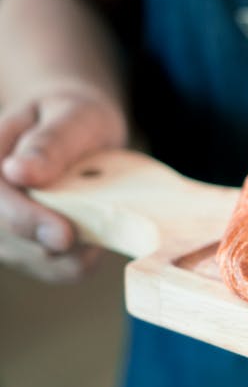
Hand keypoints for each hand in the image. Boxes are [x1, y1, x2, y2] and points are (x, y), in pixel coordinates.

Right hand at [0, 87, 126, 281]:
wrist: (77, 131)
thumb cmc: (76, 119)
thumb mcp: (72, 115)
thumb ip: (51, 142)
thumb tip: (19, 171)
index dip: (24, 220)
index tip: (63, 236)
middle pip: (8, 241)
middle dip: (55, 246)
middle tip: (95, 243)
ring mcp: (4, 229)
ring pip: (37, 263)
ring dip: (75, 254)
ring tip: (100, 223)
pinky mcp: (28, 249)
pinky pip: (57, 270)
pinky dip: (83, 260)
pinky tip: (95, 237)